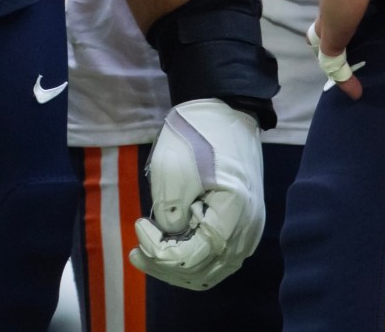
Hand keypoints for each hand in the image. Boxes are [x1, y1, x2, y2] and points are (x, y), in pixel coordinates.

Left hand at [130, 100, 264, 289]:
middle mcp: (248, 230)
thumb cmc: (197, 135)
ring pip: (212, 270)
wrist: (224, 112)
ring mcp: (249, 230)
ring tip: (148, 253)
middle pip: (203, 271)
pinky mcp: (243, 226)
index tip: (139, 224)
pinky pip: (218, 258)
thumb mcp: (173, 171)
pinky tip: (172, 247)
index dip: (160, 251)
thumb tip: (169, 239)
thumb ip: (170, 214)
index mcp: (234, 213)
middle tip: (135, 252)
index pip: (193, 257)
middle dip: (164, 266)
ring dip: (178, 267)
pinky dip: (193, 259)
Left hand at [309, 0, 384, 98]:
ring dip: (335, 56)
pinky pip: (335, 62)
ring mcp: (334, 17)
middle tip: (340, 43)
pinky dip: (343, 79)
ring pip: (327, 41)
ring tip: (344, 73)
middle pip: (330, 19)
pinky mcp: (334, 35)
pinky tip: (355, 94)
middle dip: (333, 31)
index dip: (350, 4)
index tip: (356, 8)